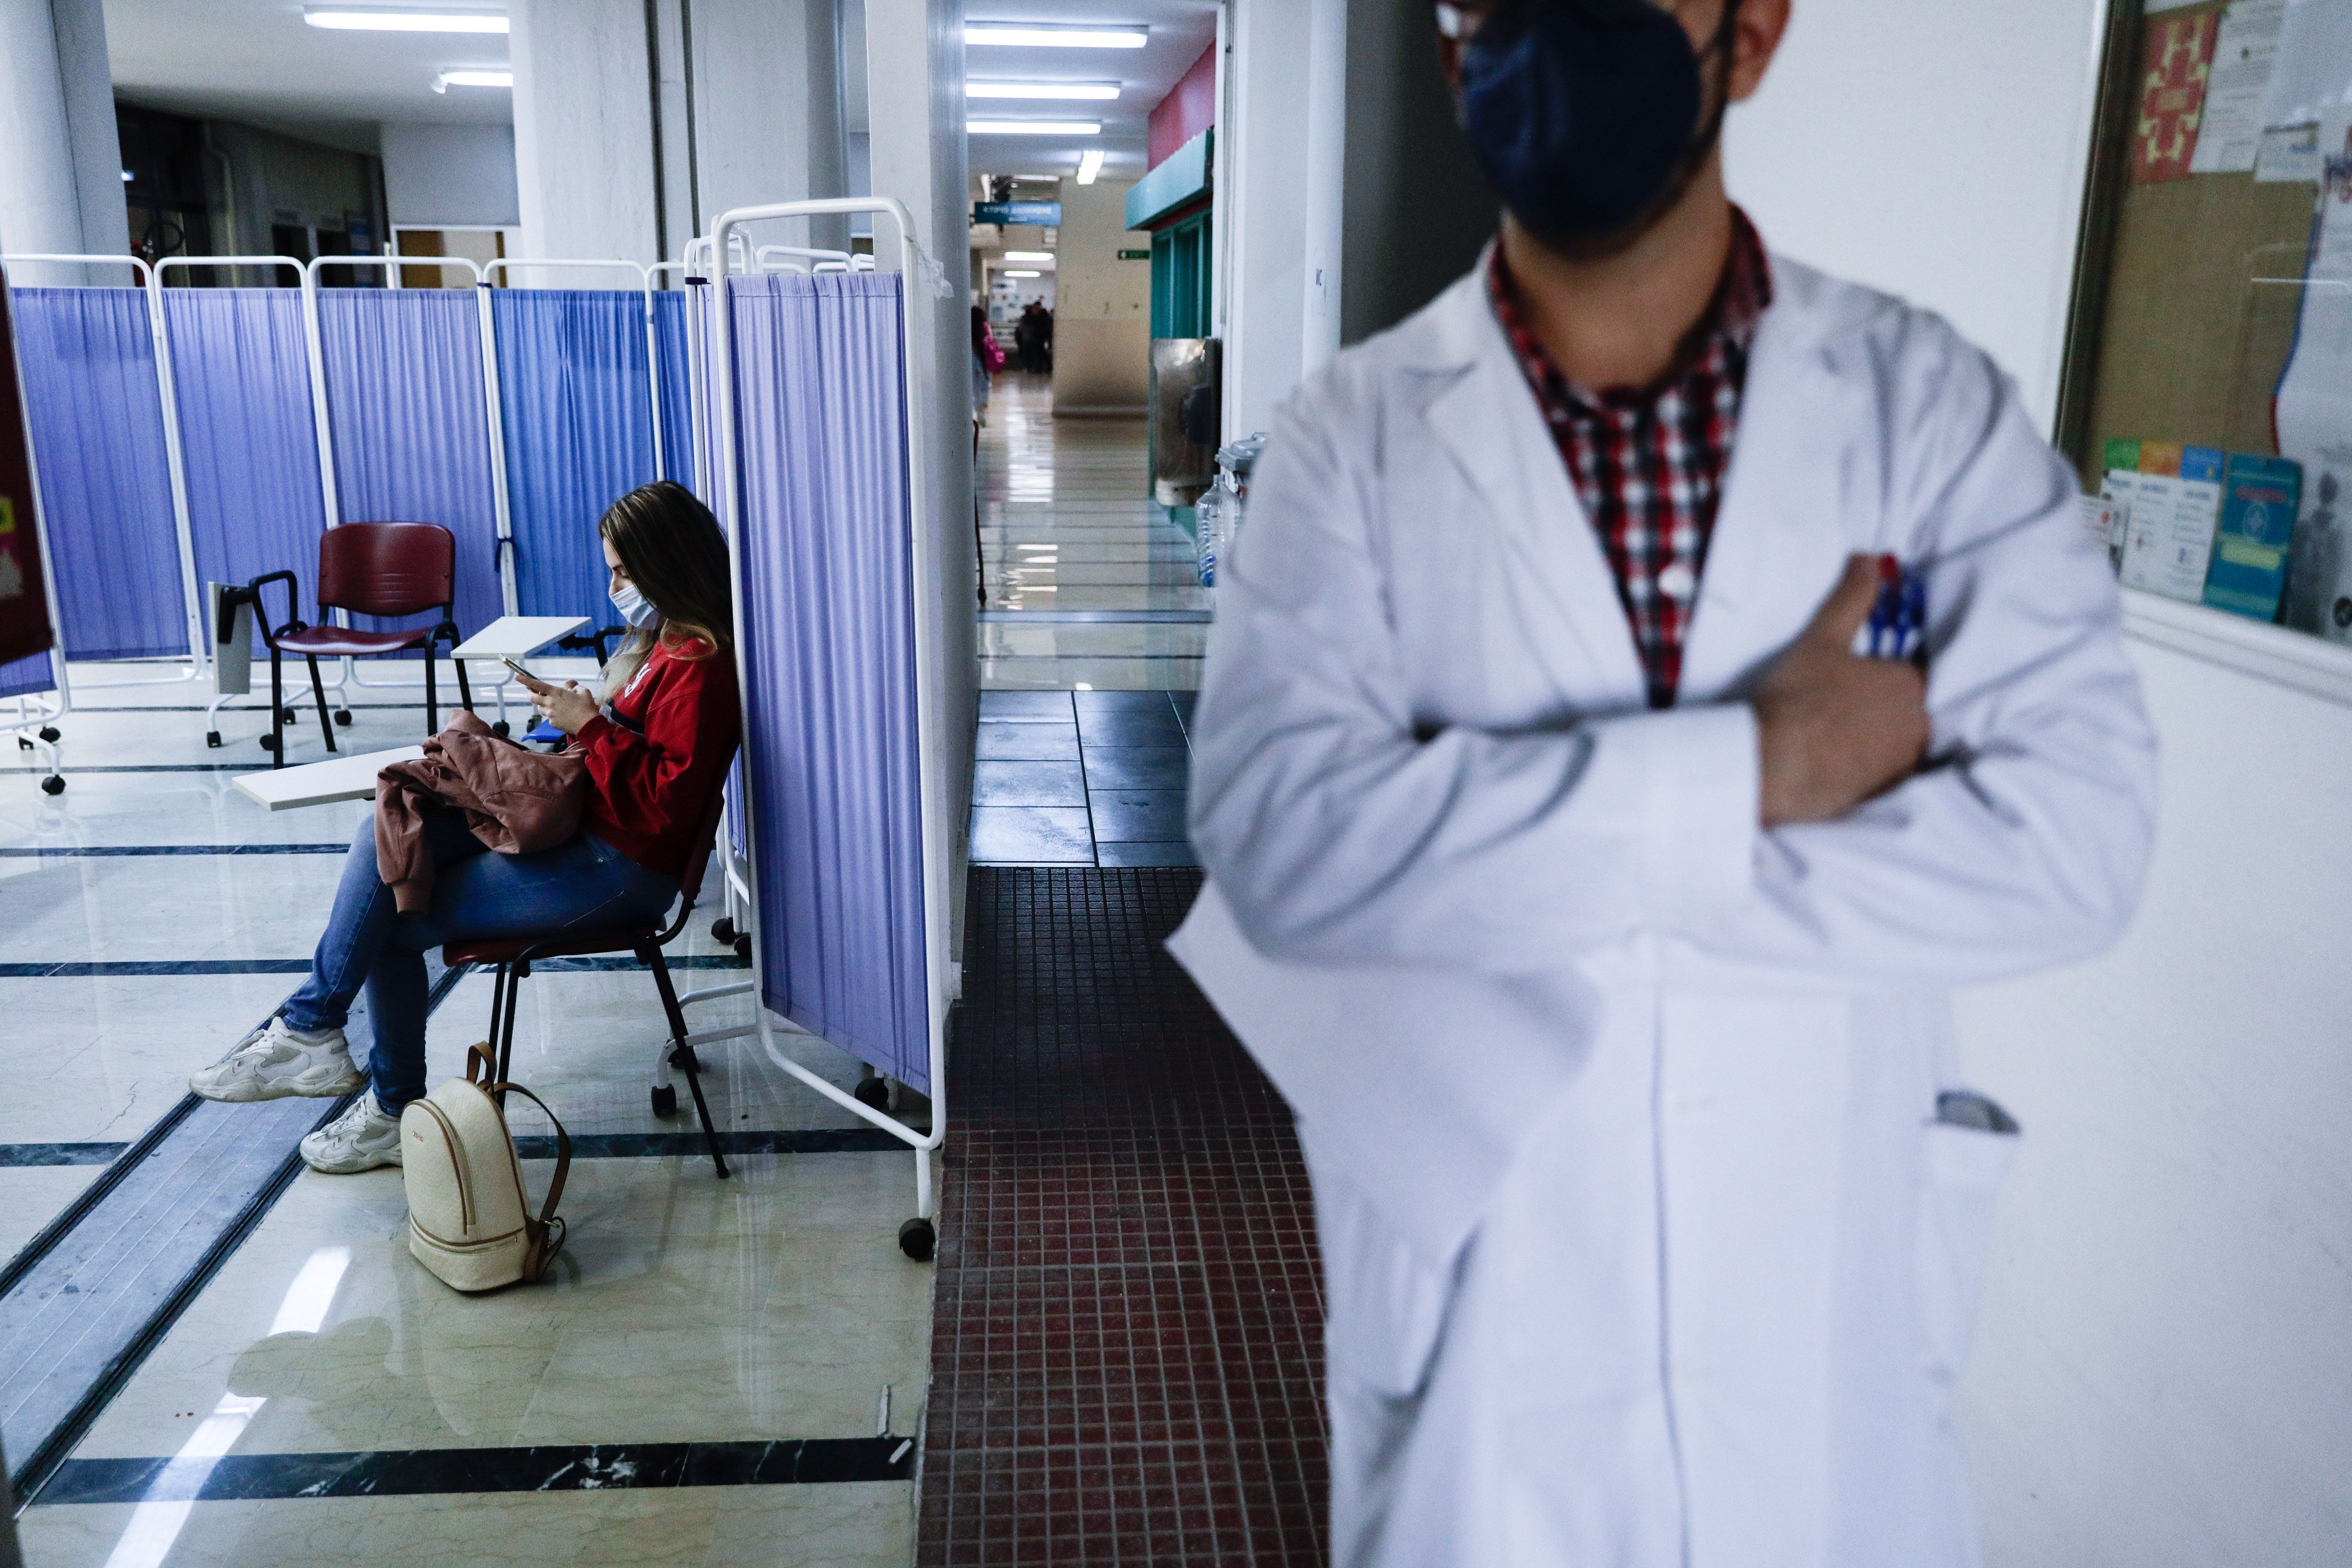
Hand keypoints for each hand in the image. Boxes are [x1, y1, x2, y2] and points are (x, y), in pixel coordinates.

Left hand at [528, 677, 600, 735]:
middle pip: (532, 698)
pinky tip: (561, 714)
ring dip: (542, 704)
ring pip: (540, 708)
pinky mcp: (553, 723)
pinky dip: (552, 714)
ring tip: (551, 703)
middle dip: (530, 693)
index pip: (537, 685)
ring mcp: (550, 714)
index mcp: (556, 693)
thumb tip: (568, 686)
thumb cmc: (587, 707)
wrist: (589, 726)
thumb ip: (573, 686)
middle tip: (532, 691)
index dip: (525, 680)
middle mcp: (550, 703)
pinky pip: (548, 717)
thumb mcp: (583, 691)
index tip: (517, 677)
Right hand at [1751, 554, 1929, 827]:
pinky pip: (1879, 776)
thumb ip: (1850, 598)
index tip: (1846, 681)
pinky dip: (1862, 770)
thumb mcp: (1821, 639)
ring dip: (1872, 740)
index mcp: (1910, 685)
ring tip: (1828, 737)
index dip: (1875, 675)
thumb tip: (1868, 558)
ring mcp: (1900, 765)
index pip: (1906, 674)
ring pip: (1893, 744)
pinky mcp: (1880, 795)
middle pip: (1903, 711)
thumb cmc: (1795, 697)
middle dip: (1877, 708)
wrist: (1768, 766)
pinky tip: (1830, 764)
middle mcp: (1917, 727)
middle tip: (1832, 709)